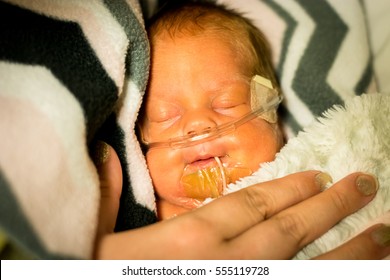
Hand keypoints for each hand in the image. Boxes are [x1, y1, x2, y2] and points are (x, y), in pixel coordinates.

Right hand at [94, 142, 389, 258]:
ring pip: (304, 266)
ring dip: (348, 250)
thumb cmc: (102, 269)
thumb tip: (109, 155)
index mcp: (188, 239)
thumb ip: (109, 194)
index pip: (251, 203)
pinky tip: (353, 272)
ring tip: (384, 233)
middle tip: (367, 188)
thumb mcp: (98, 235)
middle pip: (287, 231)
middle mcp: (222, 263)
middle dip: (330, 208)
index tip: (318, 177)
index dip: (290, 189)